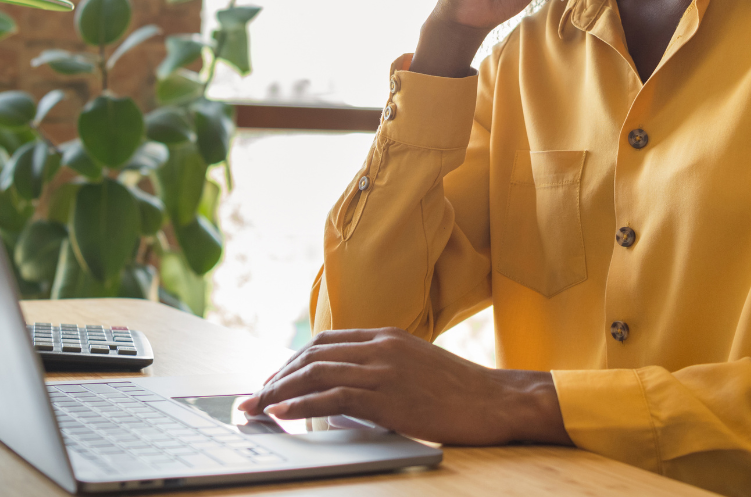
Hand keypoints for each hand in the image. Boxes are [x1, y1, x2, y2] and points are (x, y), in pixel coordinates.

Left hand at [239, 327, 570, 446]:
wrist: (498, 401)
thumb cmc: (462, 392)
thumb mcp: (418, 367)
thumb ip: (383, 370)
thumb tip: (347, 393)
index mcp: (387, 337)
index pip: (325, 343)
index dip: (293, 361)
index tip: (273, 381)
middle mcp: (380, 347)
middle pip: (313, 354)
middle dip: (277, 376)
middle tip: (252, 398)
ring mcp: (384, 369)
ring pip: (316, 372)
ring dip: (278, 391)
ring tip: (255, 408)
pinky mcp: (388, 396)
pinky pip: (332, 396)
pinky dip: (300, 404)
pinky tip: (280, 414)